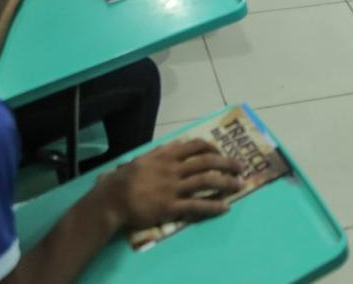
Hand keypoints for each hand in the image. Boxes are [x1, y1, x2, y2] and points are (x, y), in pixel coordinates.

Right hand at [98, 138, 243, 231]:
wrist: (111, 201)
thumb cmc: (124, 179)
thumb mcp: (143, 159)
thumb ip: (162, 152)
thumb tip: (179, 144)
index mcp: (166, 156)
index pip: (196, 146)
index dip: (213, 147)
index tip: (221, 151)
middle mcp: (173, 170)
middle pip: (207, 162)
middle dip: (227, 163)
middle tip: (240, 168)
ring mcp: (173, 188)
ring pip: (206, 182)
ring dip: (226, 183)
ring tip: (239, 186)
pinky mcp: (170, 207)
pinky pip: (197, 206)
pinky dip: (213, 206)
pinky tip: (225, 207)